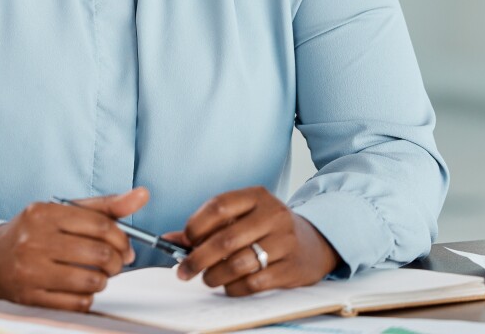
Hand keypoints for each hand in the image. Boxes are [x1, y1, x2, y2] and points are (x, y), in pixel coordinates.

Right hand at [0, 187, 148, 310]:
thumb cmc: (33, 233)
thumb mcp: (63, 211)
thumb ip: (104, 205)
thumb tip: (142, 195)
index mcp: (43, 213)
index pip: (101, 225)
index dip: (122, 239)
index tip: (125, 246)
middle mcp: (34, 241)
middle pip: (99, 255)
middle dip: (116, 262)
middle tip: (115, 263)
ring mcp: (30, 271)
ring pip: (91, 281)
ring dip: (103, 281)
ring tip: (97, 275)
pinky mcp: (30, 298)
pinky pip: (76, 303)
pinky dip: (87, 297)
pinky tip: (80, 289)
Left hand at [170, 186, 339, 296]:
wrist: (314, 242)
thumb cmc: (268, 228)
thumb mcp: (243, 217)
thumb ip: (208, 227)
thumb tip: (169, 240)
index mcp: (257, 196)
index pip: (218, 206)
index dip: (196, 226)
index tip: (185, 241)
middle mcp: (273, 215)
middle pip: (225, 239)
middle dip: (198, 258)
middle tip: (184, 270)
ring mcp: (285, 241)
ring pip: (238, 263)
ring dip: (215, 276)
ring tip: (208, 278)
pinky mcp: (291, 268)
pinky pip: (254, 283)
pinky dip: (234, 288)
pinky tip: (229, 286)